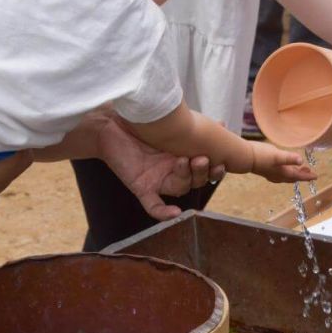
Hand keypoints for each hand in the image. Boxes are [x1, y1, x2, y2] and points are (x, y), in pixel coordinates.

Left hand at [98, 115, 225, 220]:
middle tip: (202, 158)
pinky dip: (163, 212)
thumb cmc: (138, 120)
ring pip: (179, 189)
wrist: (108, 123)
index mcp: (183, 155)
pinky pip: (153, 205)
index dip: (215, 170)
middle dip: (202, 172)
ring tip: (182, 160)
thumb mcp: (170, 122)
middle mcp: (172, 170)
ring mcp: (157, 180)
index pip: (205, 170)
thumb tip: (223, 125)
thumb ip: (192, 126)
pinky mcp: (141, 186)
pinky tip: (174, 212)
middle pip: (195, 181)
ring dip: (184, 177)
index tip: (221, 161)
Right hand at [249, 142, 316, 182]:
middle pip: (293, 177)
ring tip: (300, 168)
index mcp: (283, 173)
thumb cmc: (262, 156)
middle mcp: (278, 175)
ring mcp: (271, 173)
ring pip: (286, 175)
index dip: (307, 176)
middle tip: (309, 172)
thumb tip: (301, 160)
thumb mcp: (278, 155)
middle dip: (301, 175)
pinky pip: (280, 173)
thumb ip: (290, 158)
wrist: (245, 157)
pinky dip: (286, 171)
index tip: (316, 176)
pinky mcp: (266, 169)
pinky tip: (283, 166)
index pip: (298, 176)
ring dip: (294, 173)